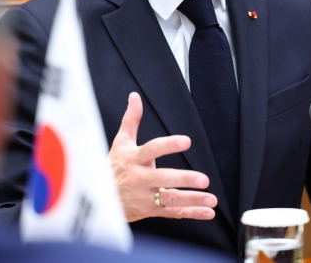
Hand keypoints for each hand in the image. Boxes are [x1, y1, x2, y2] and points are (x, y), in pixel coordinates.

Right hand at [108, 92, 217, 221]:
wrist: (99, 199)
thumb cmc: (113, 168)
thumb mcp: (120, 142)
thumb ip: (131, 120)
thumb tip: (135, 97)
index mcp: (134, 159)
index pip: (152, 150)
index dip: (169, 145)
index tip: (186, 141)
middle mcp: (140, 179)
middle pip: (163, 179)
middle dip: (184, 179)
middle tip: (203, 179)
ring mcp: (146, 197)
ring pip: (170, 199)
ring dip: (192, 200)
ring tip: (211, 200)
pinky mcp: (151, 210)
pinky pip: (174, 213)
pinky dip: (192, 213)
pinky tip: (208, 212)